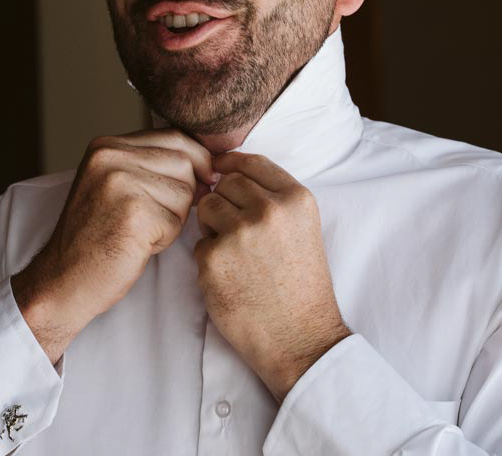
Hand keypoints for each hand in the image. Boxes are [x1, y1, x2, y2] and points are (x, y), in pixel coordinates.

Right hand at [12, 129, 216, 362]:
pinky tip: (138, 245)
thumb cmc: (95, 237)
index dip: (197, 159)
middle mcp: (111, 157)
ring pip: (185, 192)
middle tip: (157, 218)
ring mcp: (121, 183)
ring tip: (142, 231)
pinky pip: (177, 221)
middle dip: (185, 193)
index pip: (174, 136)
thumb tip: (210, 164)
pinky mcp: (134, 213)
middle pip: (184, 163)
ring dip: (175, 218)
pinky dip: (166, 239)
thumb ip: (150, 165)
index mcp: (106, 146)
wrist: (63, 278)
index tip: (205, 180)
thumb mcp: (114, 185)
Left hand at [194, 152, 350, 401]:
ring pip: (206, 208)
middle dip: (224, 202)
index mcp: (295, 199)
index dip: (231, 164)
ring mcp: (239, 234)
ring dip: (212, 226)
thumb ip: (273, 200)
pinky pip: (198, 244)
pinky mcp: (213, 259)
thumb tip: (227, 175)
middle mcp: (269, 210)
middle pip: (225, 184)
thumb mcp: (303, 229)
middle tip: (238, 233)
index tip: (219, 169)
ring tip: (235, 255)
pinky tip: (231, 278)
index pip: (252, 162)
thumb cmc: (301, 287)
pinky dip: (208, 259)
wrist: (300, 338)